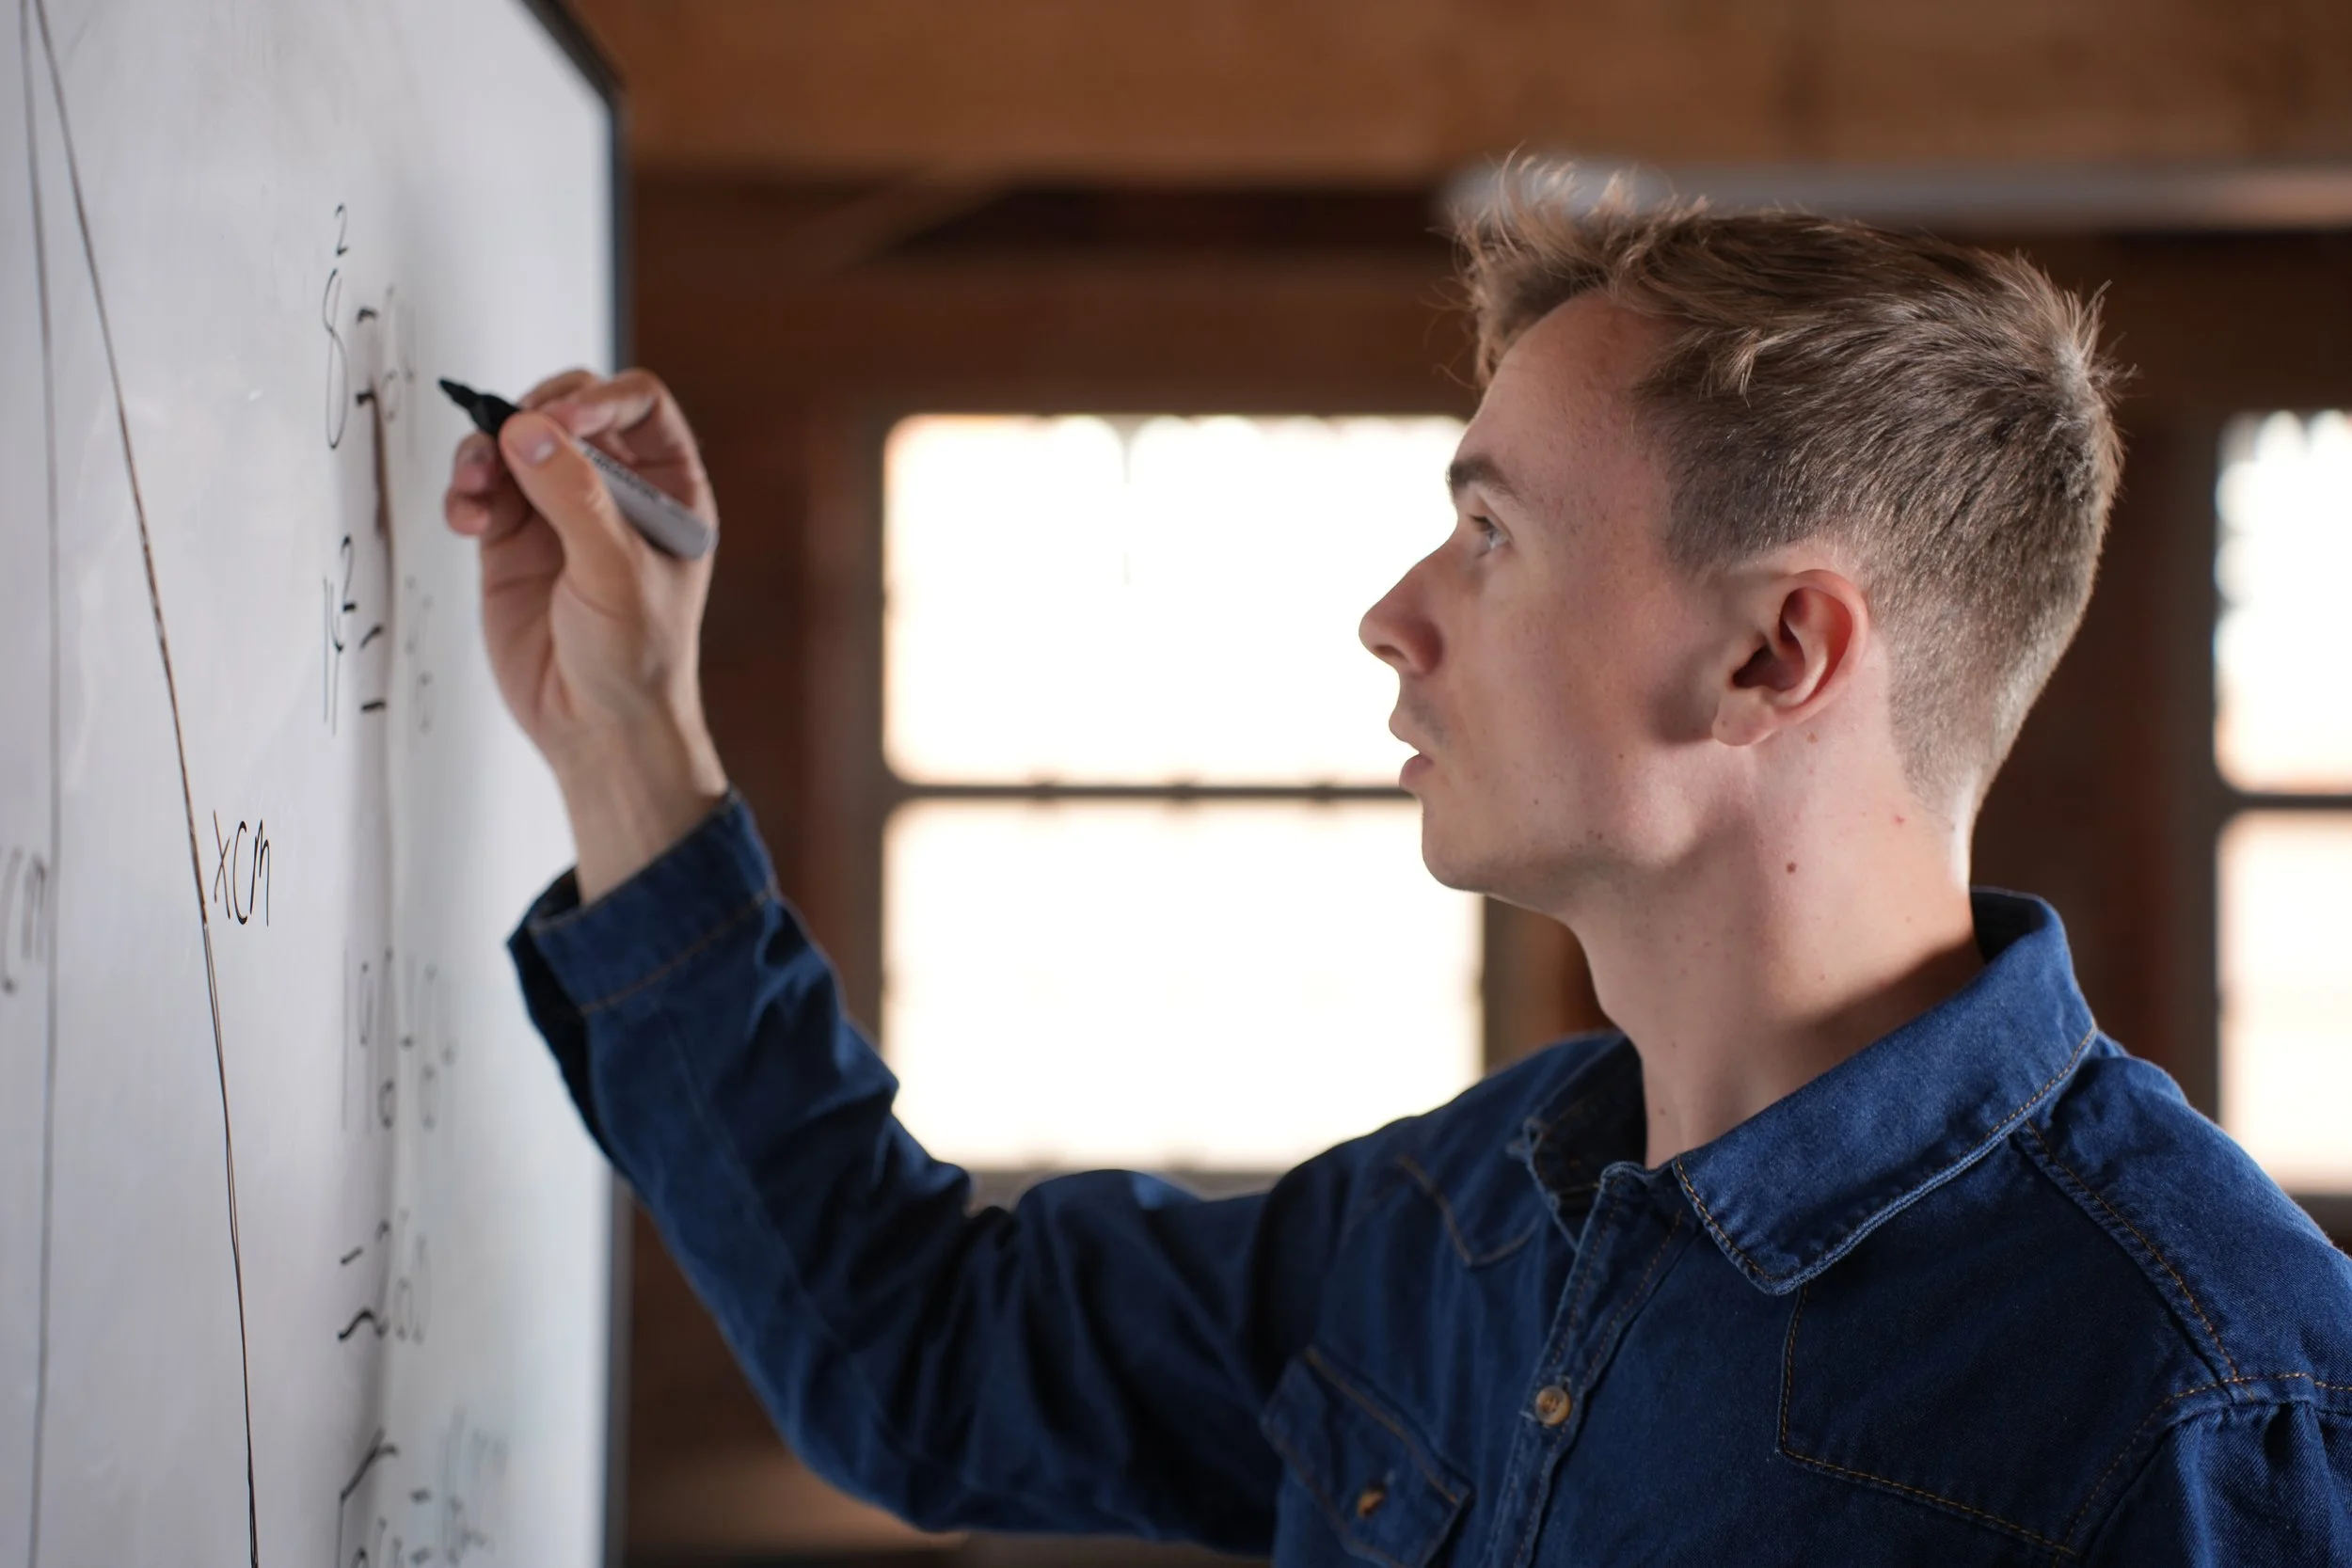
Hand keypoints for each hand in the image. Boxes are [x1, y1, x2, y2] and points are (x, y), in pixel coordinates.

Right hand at [442, 367, 729, 901]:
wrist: (596, 729)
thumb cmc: (636, 659)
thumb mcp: (615, 573)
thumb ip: (573, 497)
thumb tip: (527, 430)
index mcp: (669, 488)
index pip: (639, 405)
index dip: (599, 399)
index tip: (561, 424)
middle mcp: (615, 490)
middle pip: (568, 409)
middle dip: (532, 414)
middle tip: (509, 440)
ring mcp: (559, 512)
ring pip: (515, 442)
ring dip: (486, 450)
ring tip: (475, 487)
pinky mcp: (512, 540)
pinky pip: (482, 487)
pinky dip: (466, 490)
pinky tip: (467, 518)